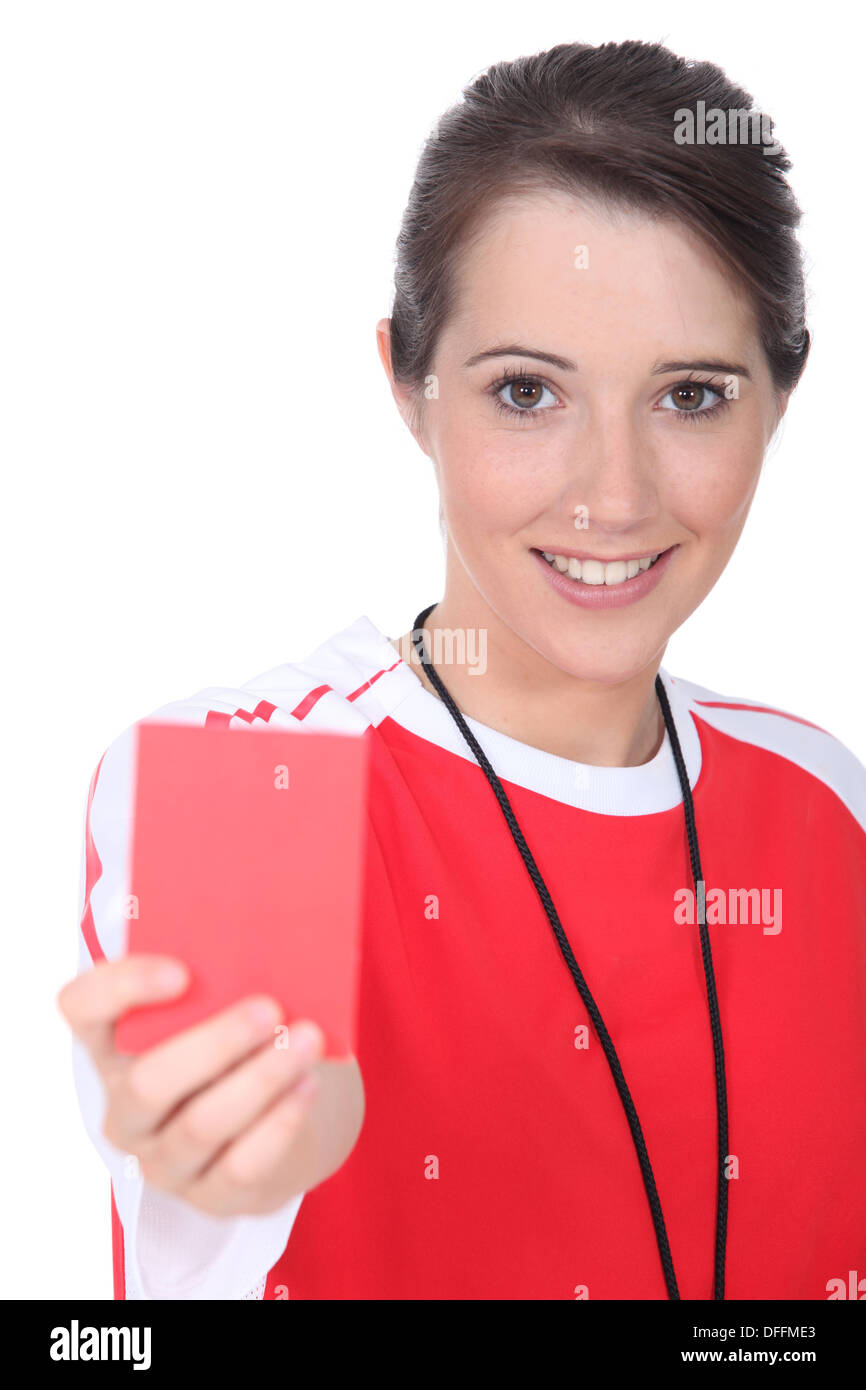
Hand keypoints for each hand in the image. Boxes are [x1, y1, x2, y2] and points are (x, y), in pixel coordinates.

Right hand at [58, 955, 364, 1216]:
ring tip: (306, 1040)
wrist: (273, 1118)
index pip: (83, 1008)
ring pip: (201, 1125)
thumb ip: (223, 973)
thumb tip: (267, 937)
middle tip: (270, 1009)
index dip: (121, 988)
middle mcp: (126, 1107)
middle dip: (215, 1043)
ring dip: (261, 1079)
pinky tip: (307, 1086)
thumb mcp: (221, 1005)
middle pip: (148, 1082)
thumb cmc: (240, 1041)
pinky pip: (240, 1166)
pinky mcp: (210, 1196)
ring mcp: (163, 1159)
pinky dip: (279, 1123)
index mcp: (113, 1044)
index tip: (182, 972)